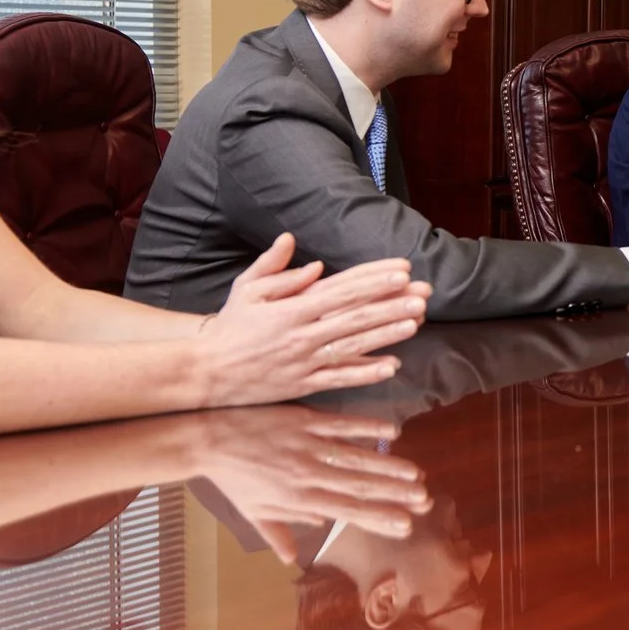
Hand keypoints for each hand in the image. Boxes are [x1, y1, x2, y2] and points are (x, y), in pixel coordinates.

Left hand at [187, 406, 434, 561]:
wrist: (208, 439)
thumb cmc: (231, 478)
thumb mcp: (251, 512)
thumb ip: (277, 532)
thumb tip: (292, 557)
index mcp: (299, 500)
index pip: (347, 511)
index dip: (378, 518)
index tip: (405, 525)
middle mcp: (308, 475)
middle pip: (358, 486)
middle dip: (394, 494)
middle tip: (424, 500)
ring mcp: (308, 447)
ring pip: (356, 459)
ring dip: (388, 466)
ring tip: (416, 474)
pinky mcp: (305, 422)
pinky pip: (341, 425)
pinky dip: (367, 427)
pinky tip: (391, 431)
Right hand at [197, 234, 430, 405]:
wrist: (206, 372)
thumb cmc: (229, 327)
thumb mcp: (245, 289)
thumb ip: (272, 267)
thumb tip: (294, 244)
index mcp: (290, 309)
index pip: (340, 291)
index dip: (373, 280)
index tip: (401, 271)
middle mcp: (301, 334)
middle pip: (354, 317)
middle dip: (391, 304)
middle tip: (423, 294)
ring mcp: (304, 361)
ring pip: (352, 346)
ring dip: (386, 334)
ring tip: (416, 322)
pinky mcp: (303, 385)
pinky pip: (339, 379)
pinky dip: (364, 374)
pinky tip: (392, 366)